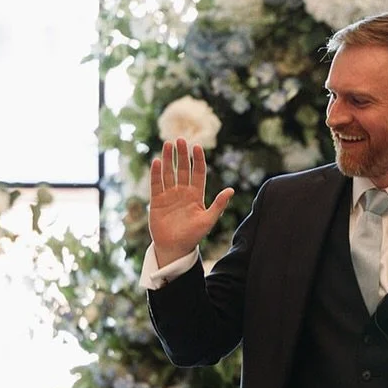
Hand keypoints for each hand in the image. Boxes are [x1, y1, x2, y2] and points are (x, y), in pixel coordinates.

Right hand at [149, 138, 233, 267]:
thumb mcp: (208, 220)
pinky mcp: (156, 201)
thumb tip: (231, 190)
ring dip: (168, 159)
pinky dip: (156, 173)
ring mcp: (169, 195)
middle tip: (179, 139)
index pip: (197, 173)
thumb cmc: (194, 235)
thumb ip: (219, 204)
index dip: (197, 160)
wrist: (175, 248)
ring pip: (168, 173)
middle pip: (182, 169)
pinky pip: (156, 184)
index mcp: (196, 195)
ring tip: (167, 144)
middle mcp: (182, 192)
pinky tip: (156, 162)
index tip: (196, 146)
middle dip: (181, 155)